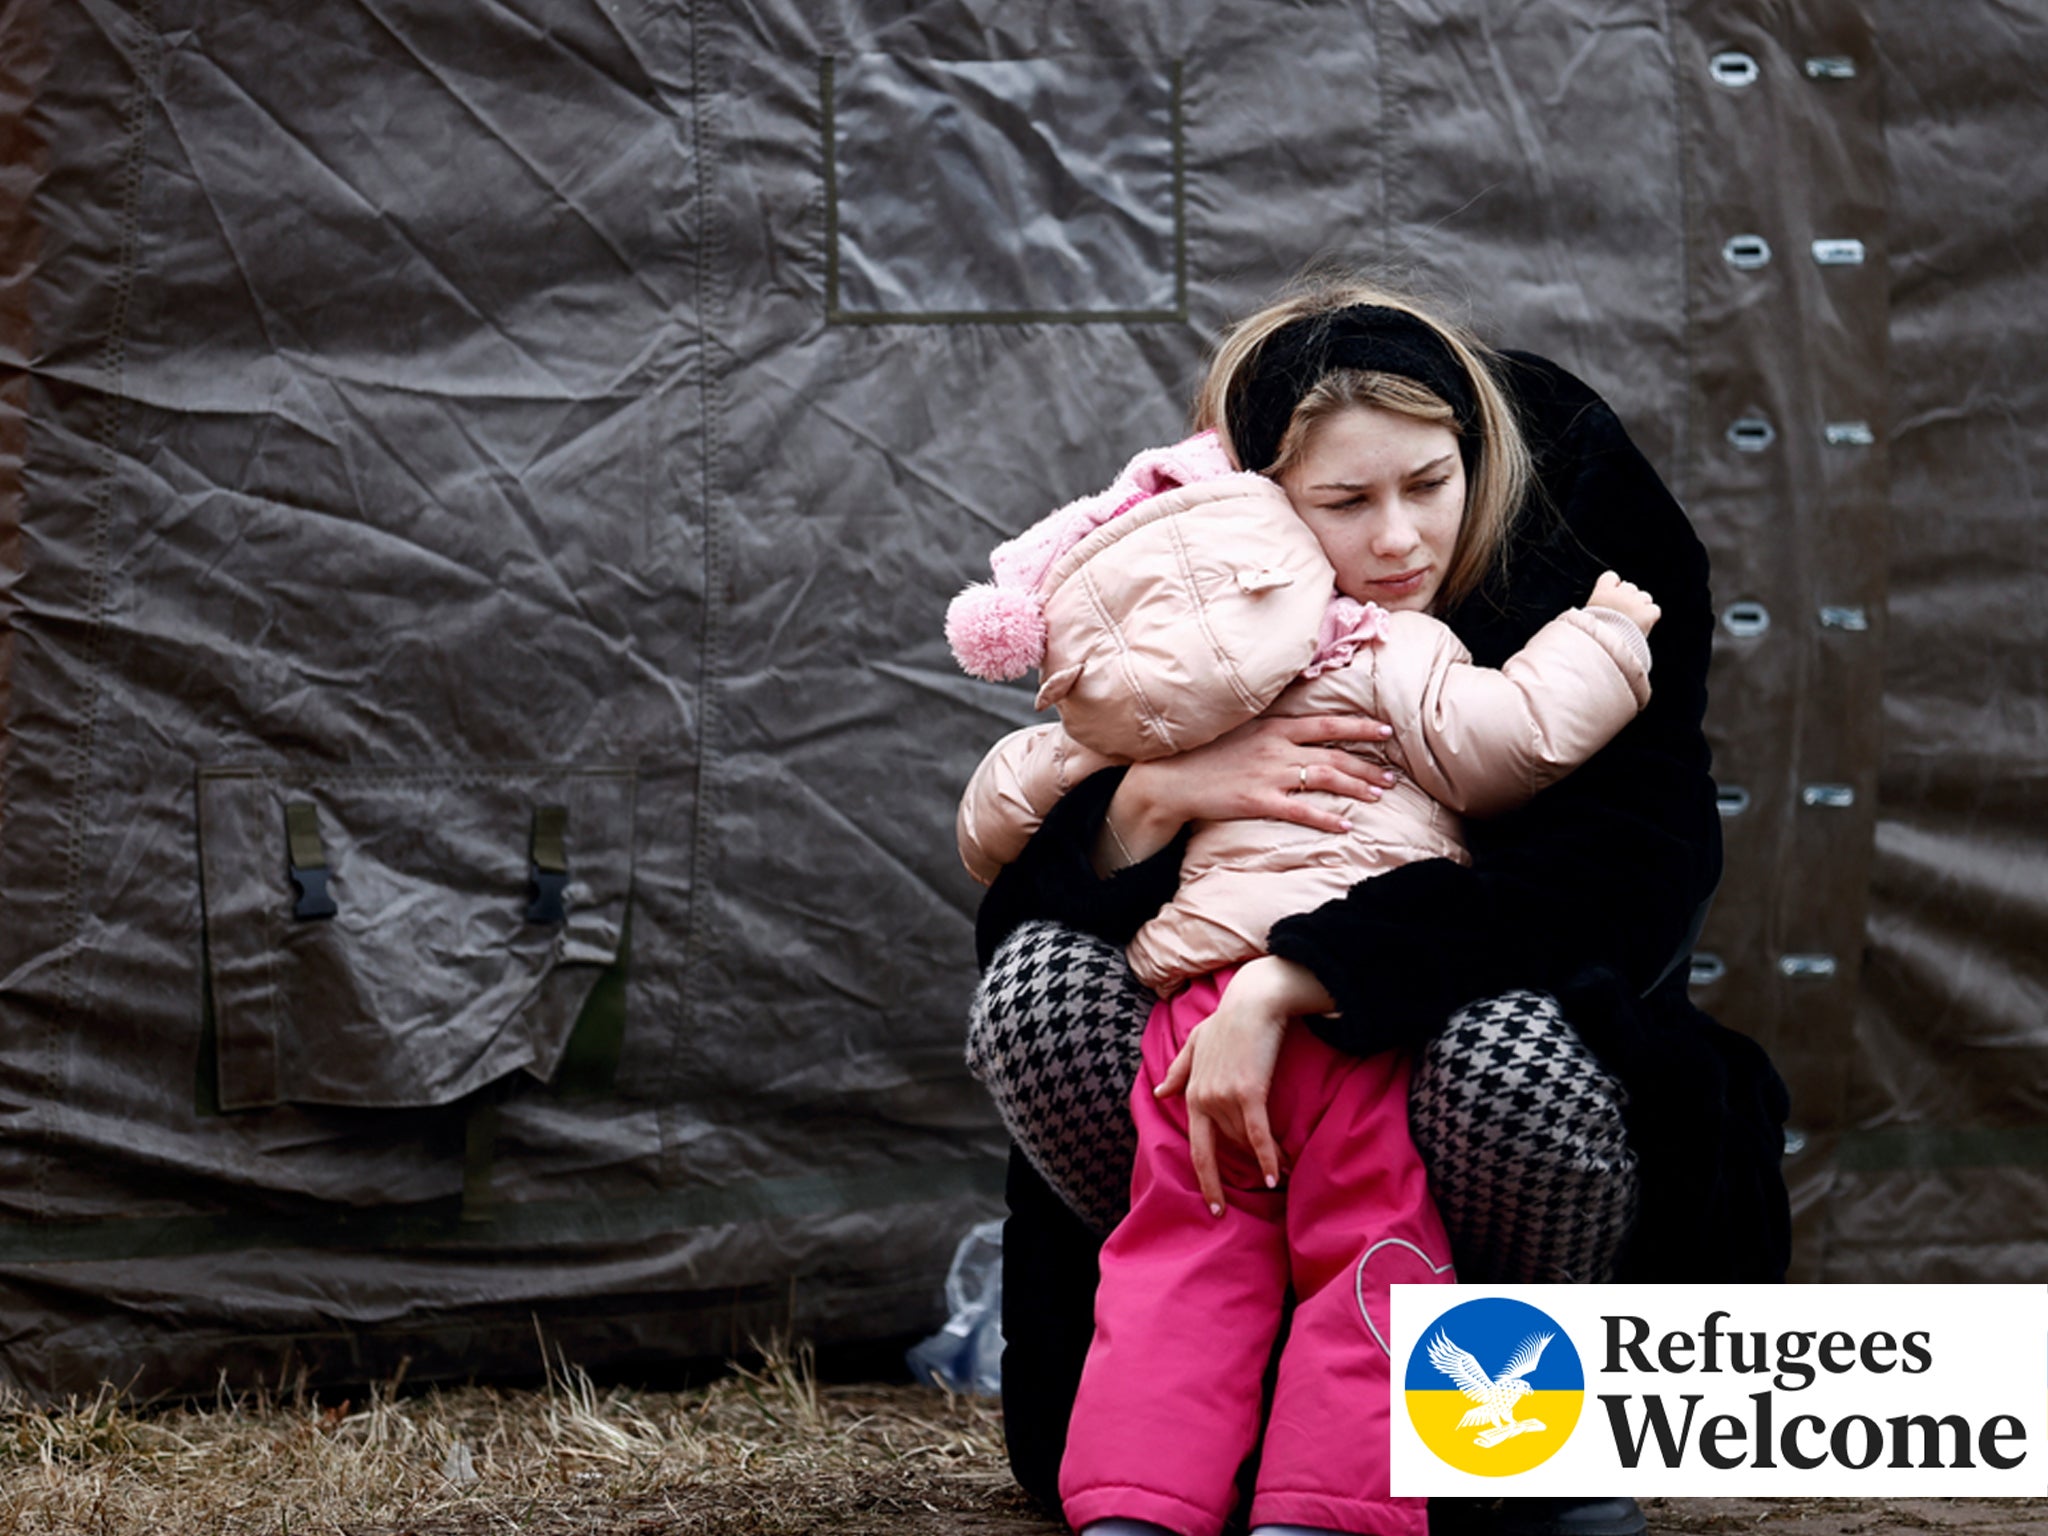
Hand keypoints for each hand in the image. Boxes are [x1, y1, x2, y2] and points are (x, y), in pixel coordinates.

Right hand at [1100, 713, 1398, 868]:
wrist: (1169, 777)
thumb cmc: (1202, 752)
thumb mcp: (1238, 728)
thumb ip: (1270, 727)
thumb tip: (1297, 727)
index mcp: (1272, 726)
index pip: (1326, 723)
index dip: (1359, 726)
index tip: (1386, 730)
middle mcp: (1276, 747)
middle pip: (1334, 755)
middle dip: (1367, 765)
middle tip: (1392, 776)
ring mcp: (1268, 774)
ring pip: (1325, 779)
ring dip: (1356, 788)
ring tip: (1379, 796)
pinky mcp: (1258, 801)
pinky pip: (1301, 810)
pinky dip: (1327, 819)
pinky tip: (1346, 826)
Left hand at [1153, 956, 1335, 1212]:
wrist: (1252, 1005)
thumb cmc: (1227, 1023)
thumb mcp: (1194, 1043)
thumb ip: (1179, 1070)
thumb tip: (1160, 1092)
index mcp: (1192, 1094)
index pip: (1197, 1147)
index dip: (1205, 1178)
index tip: (1214, 1205)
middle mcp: (1204, 1100)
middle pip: (1223, 1150)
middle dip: (1229, 1180)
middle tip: (1235, 1206)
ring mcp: (1225, 1098)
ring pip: (1245, 1143)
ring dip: (1265, 1161)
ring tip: (1282, 1172)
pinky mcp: (1250, 1093)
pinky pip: (1258, 1135)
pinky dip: (1268, 1157)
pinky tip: (1277, 1176)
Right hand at [1588, 570, 1660, 634]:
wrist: (1604, 646)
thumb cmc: (1592, 635)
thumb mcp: (1585, 617)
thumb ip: (1595, 607)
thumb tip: (1598, 606)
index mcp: (1602, 592)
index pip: (1611, 577)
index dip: (1613, 585)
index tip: (1612, 594)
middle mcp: (1621, 593)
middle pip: (1630, 587)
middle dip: (1628, 598)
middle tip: (1622, 614)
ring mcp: (1636, 603)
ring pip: (1645, 597)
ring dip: (1641, 606)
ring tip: (1633, 621)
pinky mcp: (1648, 613)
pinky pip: (1654, 610)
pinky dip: (1650, 617)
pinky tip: (1643, 625)